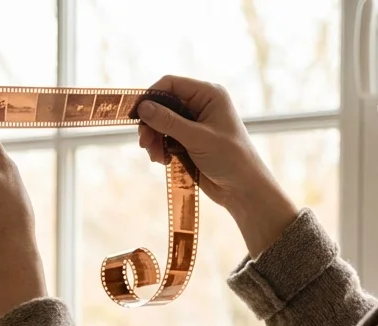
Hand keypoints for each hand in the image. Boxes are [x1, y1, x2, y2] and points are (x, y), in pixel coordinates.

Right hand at [136, 75, 299, 255]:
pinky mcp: (188, 140)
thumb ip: (169, 122)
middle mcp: (200, 104)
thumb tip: (143, 107)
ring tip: (156, 157)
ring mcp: (194, 122)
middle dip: (151, 124)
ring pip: (160, 123)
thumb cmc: (230, 158)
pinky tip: (163, 161)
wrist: (242, 188)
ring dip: (154, 139)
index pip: (171, 84)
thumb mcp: (197, 138)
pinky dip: (160, 148)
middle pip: (162, 104)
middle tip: (145, 143)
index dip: (150, 96)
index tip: (135, 115)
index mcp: (208, 95)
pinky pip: (165, 137)